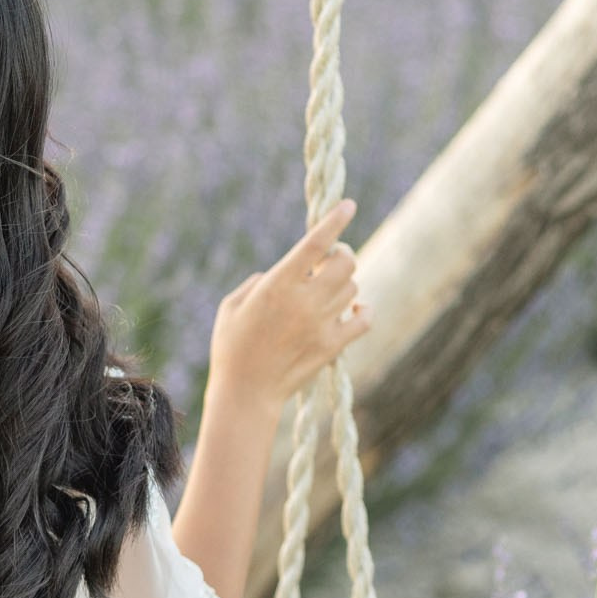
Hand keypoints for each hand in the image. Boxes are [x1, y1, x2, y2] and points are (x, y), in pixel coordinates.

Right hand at [205, 201, 368, 428]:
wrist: (246, 392)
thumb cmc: (231, 347)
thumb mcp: (232, 305)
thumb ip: (258, 282)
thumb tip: (278, 274)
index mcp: (277, 284)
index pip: (315, 243)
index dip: (335, 220)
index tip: (349, 205)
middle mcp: (304, 300)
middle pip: (345, 262)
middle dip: (341, 255)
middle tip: (328, 263)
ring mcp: (321, 324)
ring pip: (353, 288)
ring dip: (344, 285)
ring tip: (327, 294)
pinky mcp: (332, 345)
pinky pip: (365, 319)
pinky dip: (363, 312)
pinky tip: (353, 311)